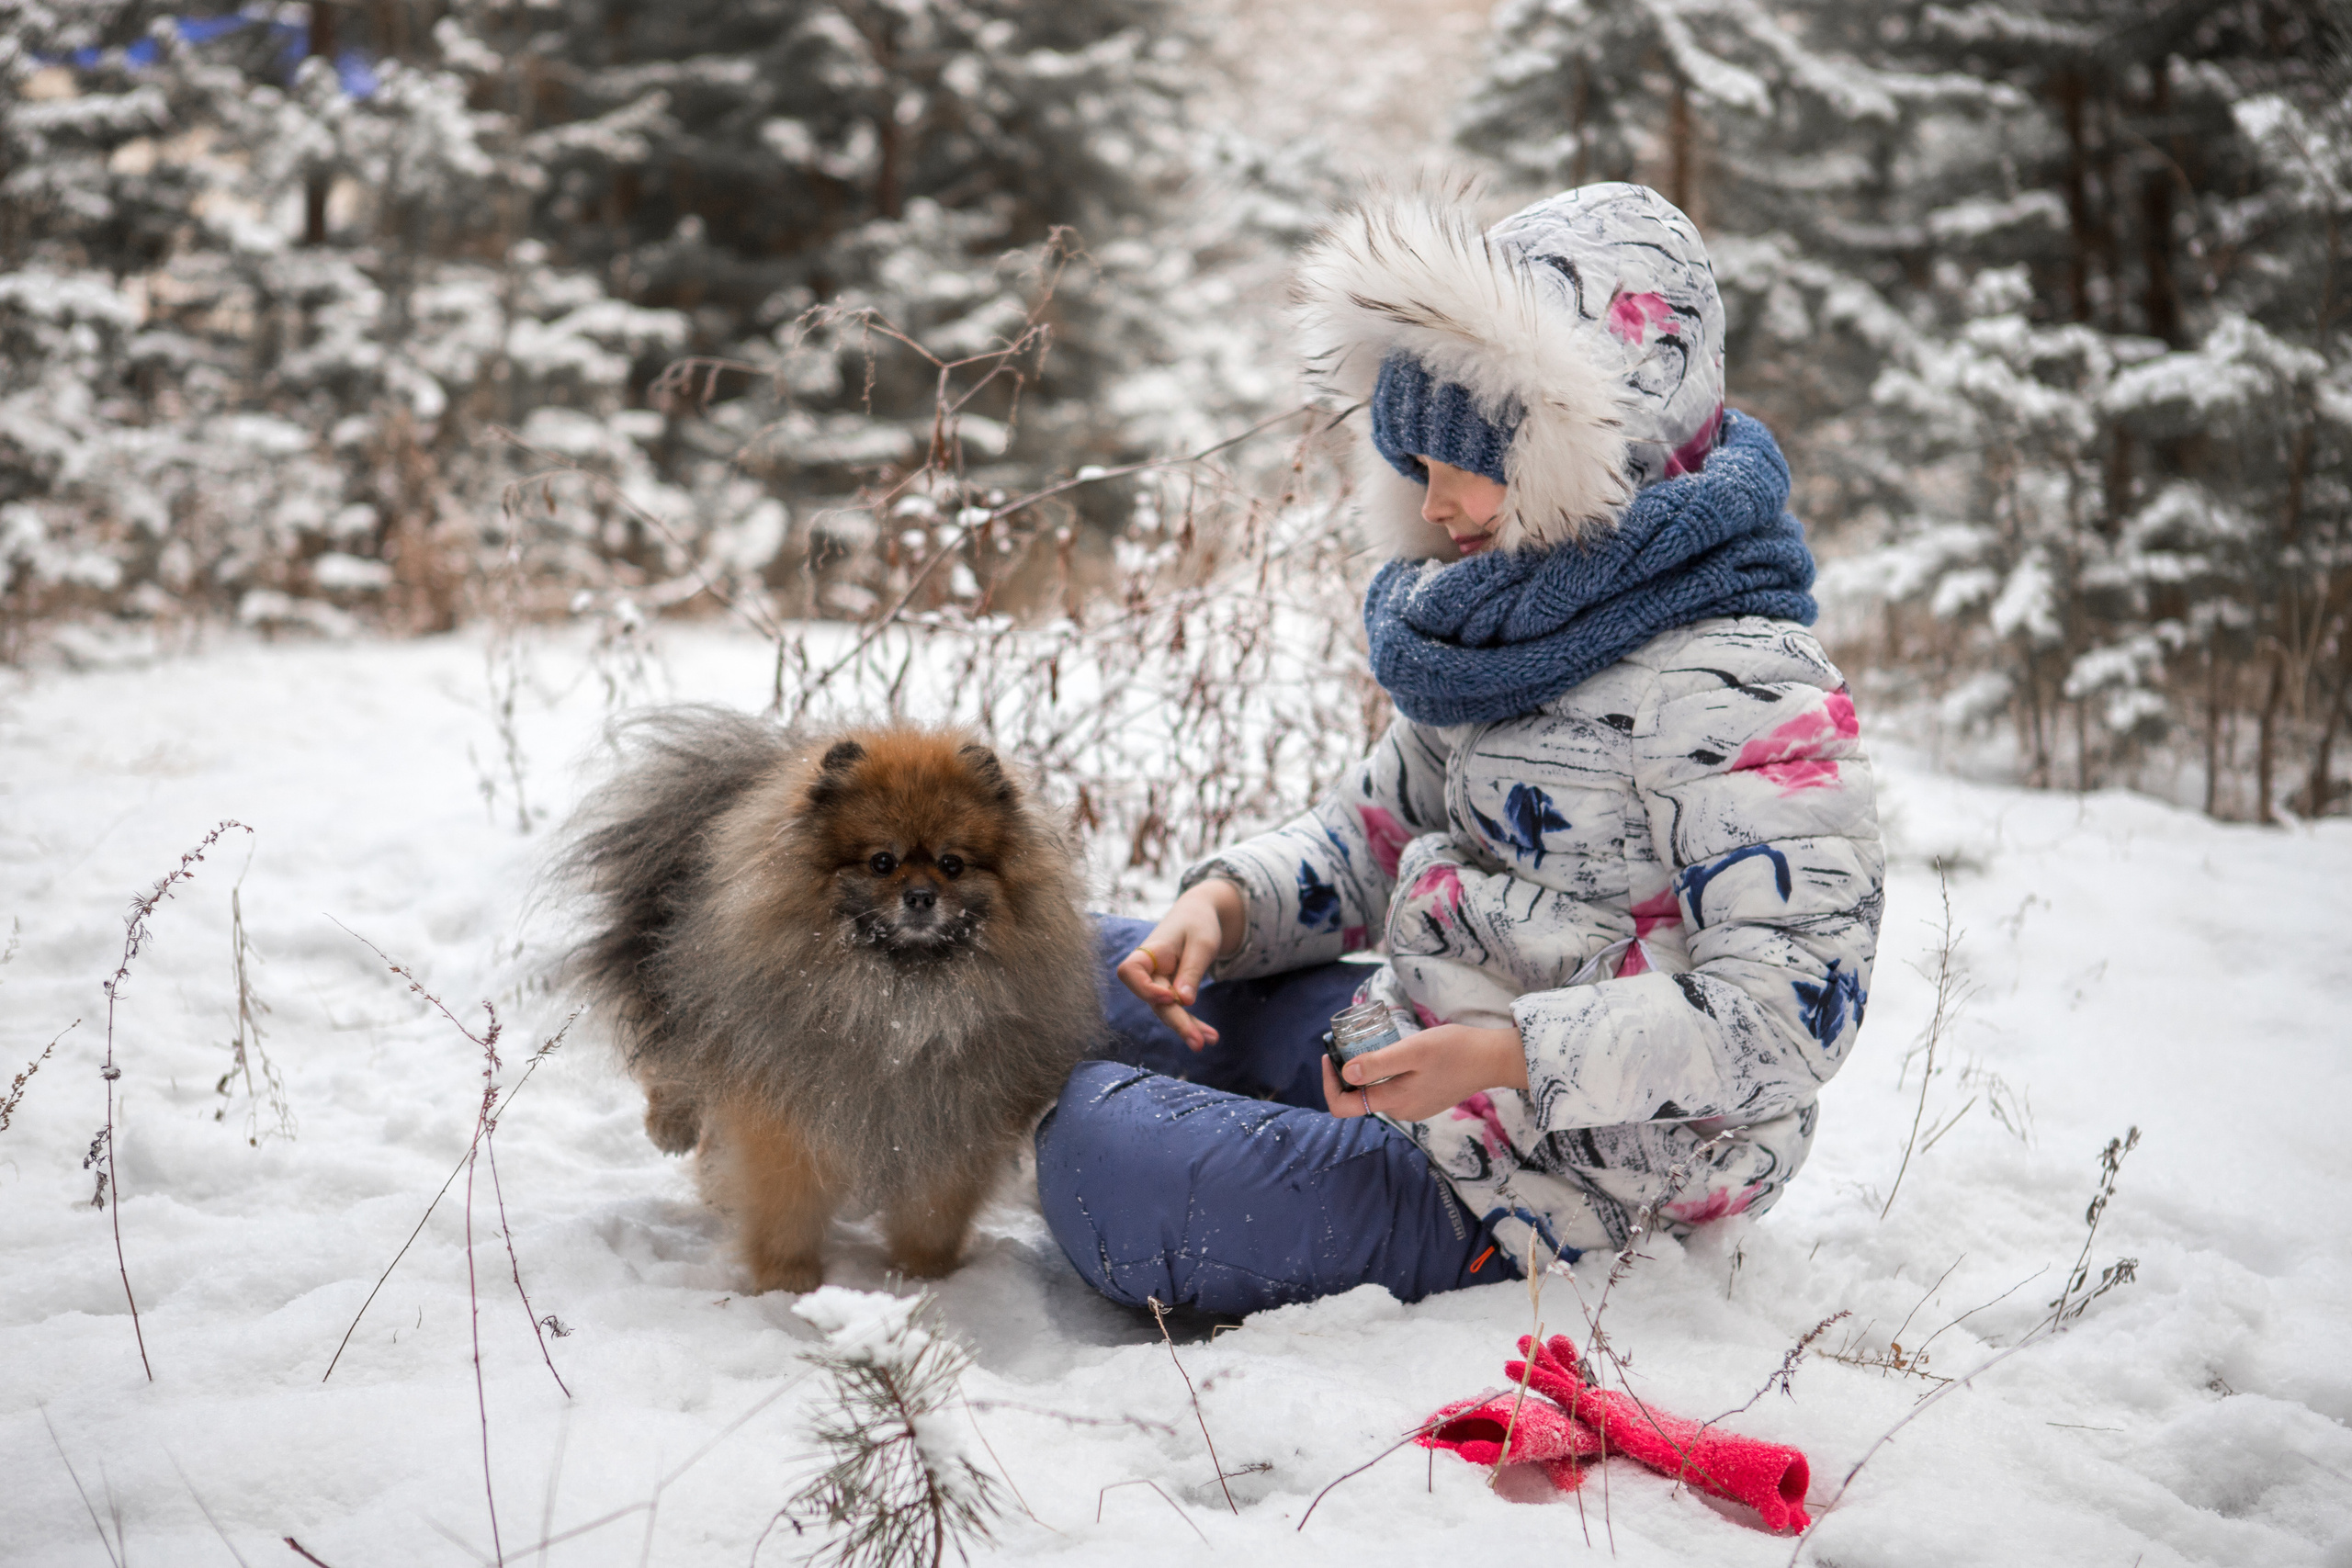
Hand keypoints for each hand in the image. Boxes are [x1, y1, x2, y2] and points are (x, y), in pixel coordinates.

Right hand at [1115, 879, 1243, 1050]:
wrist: (1199, 914)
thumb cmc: (1199, 923)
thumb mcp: (1202, 943)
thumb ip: (1191, 970)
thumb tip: (1184, 1001)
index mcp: (1150, 951)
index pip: (1130, 972)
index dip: (1144, 988)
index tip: (1169, 996)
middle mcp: (1149, 969)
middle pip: (1154, 1000)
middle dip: (1176, 1022)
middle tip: (1198, 1043)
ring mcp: (1158, 981)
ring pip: (1167, 1011)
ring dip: (1187, 1027)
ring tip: (1210, 1041)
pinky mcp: (1171, 990)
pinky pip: (1179, 1009)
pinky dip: (1193, 1022)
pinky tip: (1211, 1037)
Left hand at [1323, 1022, 1528, 1121]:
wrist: (1492, 1059)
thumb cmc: (1454, 1050)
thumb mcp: (1412, 1050)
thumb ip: (1379, 1064)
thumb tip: (1346, 1074)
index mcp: (1394, 1101)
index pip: (1342, 1106)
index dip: (1329, 1083)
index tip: (1331, 1055)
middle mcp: (1401, 1111)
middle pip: (1358, 1098)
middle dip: (1348, 1072)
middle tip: (1351, 1042)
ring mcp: (1414, 1107)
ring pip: (1377, 1092)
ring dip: (1368, 1072)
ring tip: (1374, 1044)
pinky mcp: (1425, 1099)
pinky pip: (1395, 1089)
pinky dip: (1386, 1073)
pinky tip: (1397, 1054)